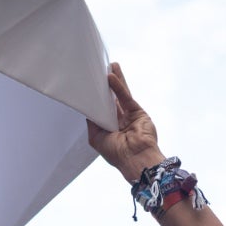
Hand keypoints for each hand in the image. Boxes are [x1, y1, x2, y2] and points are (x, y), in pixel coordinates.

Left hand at [87, 62, 163, 181]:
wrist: (135, 159)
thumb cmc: (116, 154)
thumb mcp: (96, 138)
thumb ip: (92, 122)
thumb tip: (87, 108)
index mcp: (110, 128)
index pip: (102, 108)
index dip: (97, 97)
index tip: (91, 85)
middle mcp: (120, 120)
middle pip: (112, 97)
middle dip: (107, 84)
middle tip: (101, 70)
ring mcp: (130, 115)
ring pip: (121, 94)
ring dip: (116, 79)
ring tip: (111, 65)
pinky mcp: (138, 112)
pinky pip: (126, 97)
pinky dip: (119, 87)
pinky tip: (112, 77)